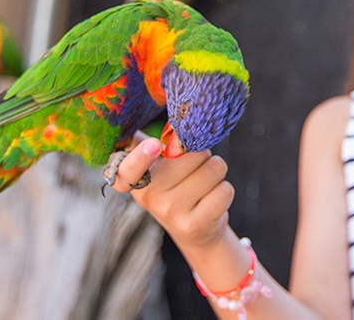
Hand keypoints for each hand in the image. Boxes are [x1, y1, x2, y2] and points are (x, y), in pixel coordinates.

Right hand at [109, 135, 234, 248]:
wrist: (195, 231)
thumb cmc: (179, 187)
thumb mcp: (160, 167)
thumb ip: (158, 143)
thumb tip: (164, 122)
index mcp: (137, 177)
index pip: (128, 169)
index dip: (140, 156)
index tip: (153, 145)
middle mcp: (149, 196)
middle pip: (193, 154)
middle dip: (202, 156)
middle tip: (195, 170)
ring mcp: (170, 212)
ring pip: (214, 169)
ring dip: (216, 171)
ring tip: (204, 185)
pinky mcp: (194, 225)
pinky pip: (225, 190)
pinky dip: (225, 191)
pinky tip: (211, 200)